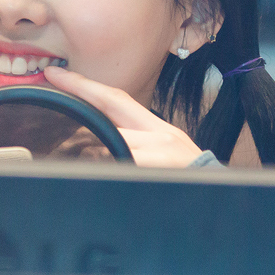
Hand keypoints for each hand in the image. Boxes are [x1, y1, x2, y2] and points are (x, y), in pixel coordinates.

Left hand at [42, 65, 204, 167]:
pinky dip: (105, 168)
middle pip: (110, 113)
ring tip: (72, 156)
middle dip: (80, 101)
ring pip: (109, 141)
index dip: (84, 86)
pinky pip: (121, 161)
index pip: (116, 100)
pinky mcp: (159, 169)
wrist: (222, 199)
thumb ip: (134, 146)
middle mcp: (161, 135)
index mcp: (159, 130)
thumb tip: (93, 146)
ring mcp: (161, 153)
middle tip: (52, 90)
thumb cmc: (187, 181)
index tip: (55, 75)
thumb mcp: (164, 157)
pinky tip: (96, 175)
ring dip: (89, 150)